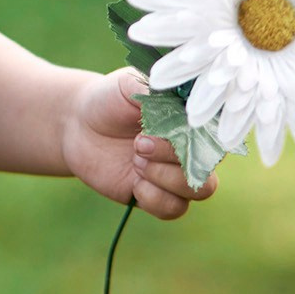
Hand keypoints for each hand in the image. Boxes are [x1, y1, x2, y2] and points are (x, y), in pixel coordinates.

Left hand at [59, 67, 217, 220]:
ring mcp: (176, 174)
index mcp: (193, 120)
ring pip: (199, 190)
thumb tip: (179, 100)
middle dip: (173, 157)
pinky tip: (134, 182)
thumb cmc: (109, 99)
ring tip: (135, 159)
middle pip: (209, 165)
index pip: (217, 132)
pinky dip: (153, 197)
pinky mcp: (157, 196)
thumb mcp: (130, 85)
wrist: (77, 125)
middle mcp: (192, 148)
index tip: (166, 127)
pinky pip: (174, 208)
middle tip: (139, 143)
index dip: (196, 135)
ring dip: (164, 176)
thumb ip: (156, 91)